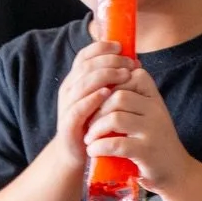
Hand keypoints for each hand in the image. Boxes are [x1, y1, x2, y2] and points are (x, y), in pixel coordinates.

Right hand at [55, 39, 134, 166]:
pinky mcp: (69, 124)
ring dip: (105, 76)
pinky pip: (79, 108)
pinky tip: (107, 94)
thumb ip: (111, 81)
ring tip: (124, 74)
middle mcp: (69, 90)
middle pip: (86, 66)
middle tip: (129, 62)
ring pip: (83, 83)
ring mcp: (67, 106)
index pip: (85, 56)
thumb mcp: (101, 99)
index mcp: (76, 80)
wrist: (77, 154)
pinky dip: (93, 99)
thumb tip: (134, 62)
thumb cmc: (94, 124)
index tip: (120, 46)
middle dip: (109, 61)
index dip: (101, 48)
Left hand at [85, 67, 193, 193]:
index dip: (109, 87)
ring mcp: (153, 130)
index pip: (129, 77)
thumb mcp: (149, 117)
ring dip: (95, 128)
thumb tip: (100, 87)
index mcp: (155, 98)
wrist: (177, 173)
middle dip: (97, 110)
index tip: (99, 103)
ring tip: (89, 138)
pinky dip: (99, 147)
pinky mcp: (147, 151)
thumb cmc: (156, 144)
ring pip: (115, 117)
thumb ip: (132, 102)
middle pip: (118, 96)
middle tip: (88, 123)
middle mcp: (156, 110)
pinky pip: (116, 143)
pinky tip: (94, 151)